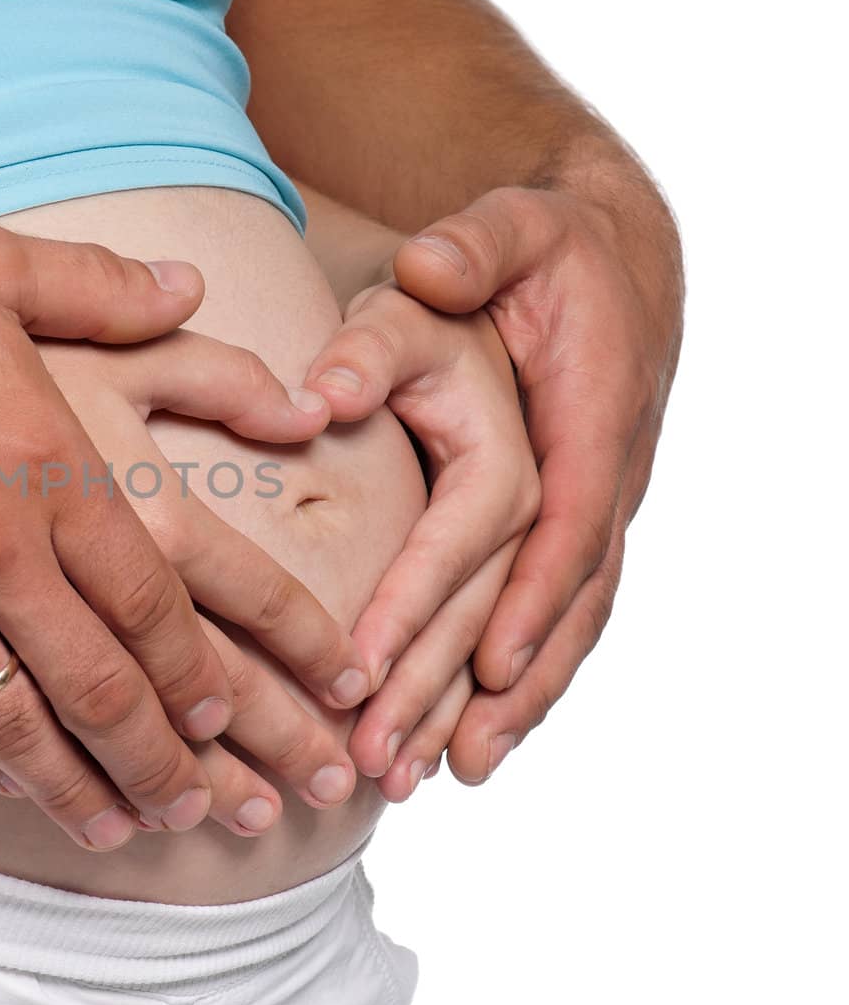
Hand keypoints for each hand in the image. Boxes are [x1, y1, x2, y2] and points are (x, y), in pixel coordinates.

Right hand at [0, 221, 332, 849]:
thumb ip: (101, 285)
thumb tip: (189, 284)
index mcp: (49, 470)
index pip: (151, 602)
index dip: (196, 673)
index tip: (223, 717)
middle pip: (101, 686)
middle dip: (159, 759)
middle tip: (199, 806)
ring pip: (19, 726)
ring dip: (77, 787)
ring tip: (119, 829)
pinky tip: (12, 786)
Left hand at [341, 182, 682, 782]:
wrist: (606, 258)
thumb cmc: (547, 249)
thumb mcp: (511, 228)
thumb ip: (471, 248)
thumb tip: (422, 271)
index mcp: (590, 416)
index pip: (555, 523)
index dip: (520, 599)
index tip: (468, 672)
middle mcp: (606, 479)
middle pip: (549, 601)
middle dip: (475, 684)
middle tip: (399, 755)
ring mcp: (598, 512)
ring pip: (562, 627)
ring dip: (505, 707)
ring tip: (440, 777)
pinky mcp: (577, 528)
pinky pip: (558, 618)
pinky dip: (524, 682)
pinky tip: (477, 739)